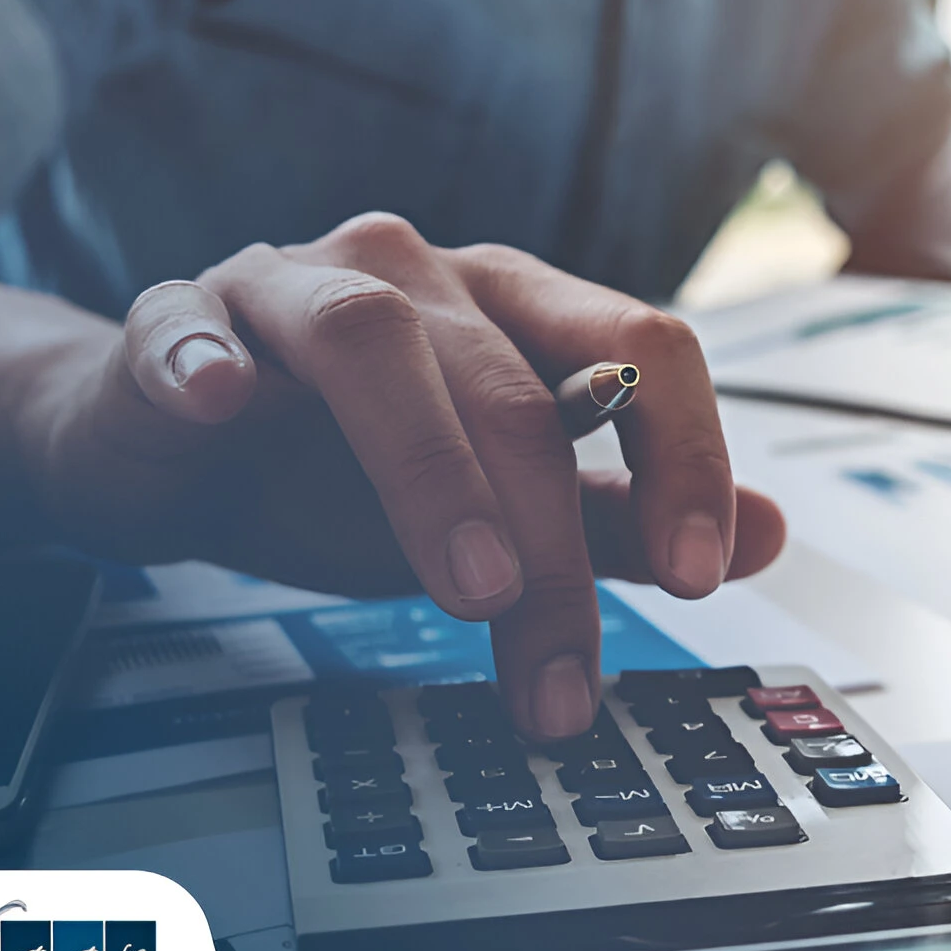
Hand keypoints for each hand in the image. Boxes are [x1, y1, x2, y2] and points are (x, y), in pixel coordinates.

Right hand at [24, 214, 785, 738]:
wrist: (183, 453)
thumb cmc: (351, 470)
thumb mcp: (505, 507)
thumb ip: (624, 518)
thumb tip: (772, 536)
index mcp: (516, 308)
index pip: (640, 347)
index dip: (685, 455)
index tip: (701, 576)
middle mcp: (419, 276)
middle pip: (512, 386)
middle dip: (551, 546)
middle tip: (562, 674)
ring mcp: (293, 286)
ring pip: (374, 341)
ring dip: (429, 467)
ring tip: (470, 587)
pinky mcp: (178, 320)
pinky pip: (191, 326)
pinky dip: (208, 360)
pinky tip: (223, 402)